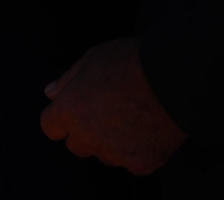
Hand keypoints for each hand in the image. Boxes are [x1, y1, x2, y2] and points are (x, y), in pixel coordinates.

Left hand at [40, 37, 186, 174]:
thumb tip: (50, 93)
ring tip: (132, 119)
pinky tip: (149, 130)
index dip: (62, 119)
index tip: (75, 111)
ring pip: (105, 155)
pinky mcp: (141, 163)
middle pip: (76, 146)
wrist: (173, 79)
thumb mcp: (90, 60)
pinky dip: (139, 151)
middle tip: (107, 114)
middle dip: (86, 133)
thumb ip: (66, 81)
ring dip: (112, 144)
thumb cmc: (130, 62)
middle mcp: (88, 138)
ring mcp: (115, 153)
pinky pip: (133, 163)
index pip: (50, 127)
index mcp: (69, 112)